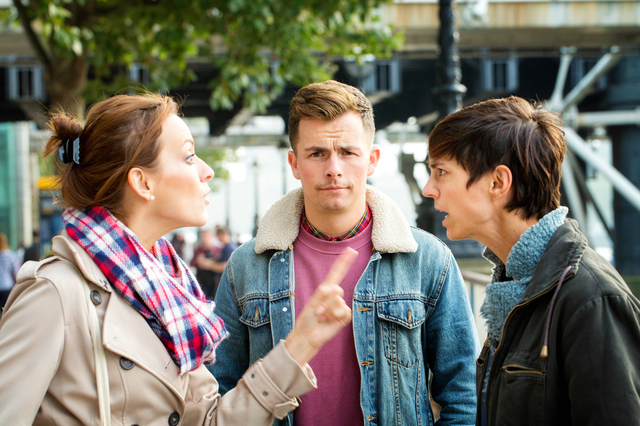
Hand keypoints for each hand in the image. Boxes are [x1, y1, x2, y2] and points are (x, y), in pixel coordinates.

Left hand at [284, 247, 357, 365]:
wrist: (308, 335)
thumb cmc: (308, 319)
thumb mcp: (312, 302)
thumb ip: (323, 294)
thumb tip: (335, 289)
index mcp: (326, 289)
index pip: (337, 273)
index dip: (344, 261)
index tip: (351, 250)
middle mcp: (334, 296)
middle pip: (337, 289)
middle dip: (326, 299)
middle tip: (318, 310)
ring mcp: (340, 306)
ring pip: (338, 301)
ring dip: (327, 310)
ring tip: (321, 317)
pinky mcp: (344, 316)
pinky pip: (343, 311)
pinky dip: (334, 316)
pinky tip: (328, 321)